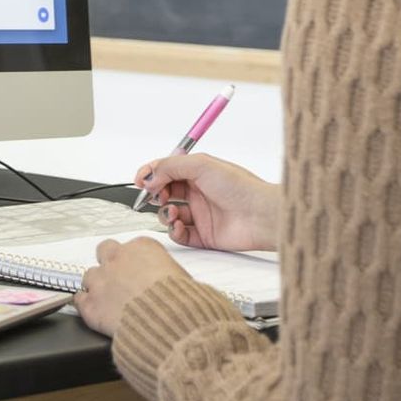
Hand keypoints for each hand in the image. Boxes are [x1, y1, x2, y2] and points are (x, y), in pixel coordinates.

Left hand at [75, 236, 187, 337]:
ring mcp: (101, 280)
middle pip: (105, 250)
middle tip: (118, 279)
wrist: (168, 322)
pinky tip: (96, 311)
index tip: (138, 271)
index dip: (134, 261)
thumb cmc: (180, 301)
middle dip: (109, 263)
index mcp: (143, 247)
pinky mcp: (91, 304)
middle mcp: (118, 258)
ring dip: (97, 285)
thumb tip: (169, 282)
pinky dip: (85, 304)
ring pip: (89, 275)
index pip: (132, 246)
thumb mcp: (183, 277)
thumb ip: (167, 273)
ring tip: (109, 300)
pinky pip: (79, 299)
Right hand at [133, 152, 279, 252]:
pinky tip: (178, 226)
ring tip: (172, 212)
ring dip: (164, 213)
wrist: (260, 215)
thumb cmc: (240, 187)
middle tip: (154, 195)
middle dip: (154, 194)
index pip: (167, 170)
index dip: (151, 174)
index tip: (140, 181)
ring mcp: (200, 215)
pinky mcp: (203, 236)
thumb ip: (170, 166)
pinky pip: (179, 235)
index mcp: (199, 173)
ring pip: (170, 214)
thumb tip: (150, 177)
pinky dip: (174, 231)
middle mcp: (198, 192)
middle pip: (165, 192)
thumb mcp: (201, 165)